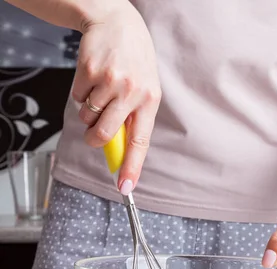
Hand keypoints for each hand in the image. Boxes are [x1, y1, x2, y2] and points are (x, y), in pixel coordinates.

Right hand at [73, 3, 160, 194]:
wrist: (117, 24)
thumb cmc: (134, 62)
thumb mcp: (145, 89)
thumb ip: (134, 118)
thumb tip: (118, 152)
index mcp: (150, 101)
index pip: (141, 142)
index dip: (132, 167)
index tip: (126, 188)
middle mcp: (132, 93)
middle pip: (106, 133)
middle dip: (95, 139)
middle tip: (94, 134)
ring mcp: (110, 82)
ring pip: (88, 117)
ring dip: (88, 112)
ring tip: (100, 93)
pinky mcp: (89, 72)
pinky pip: (76, 98)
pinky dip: (80, 93)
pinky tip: (92, 79)